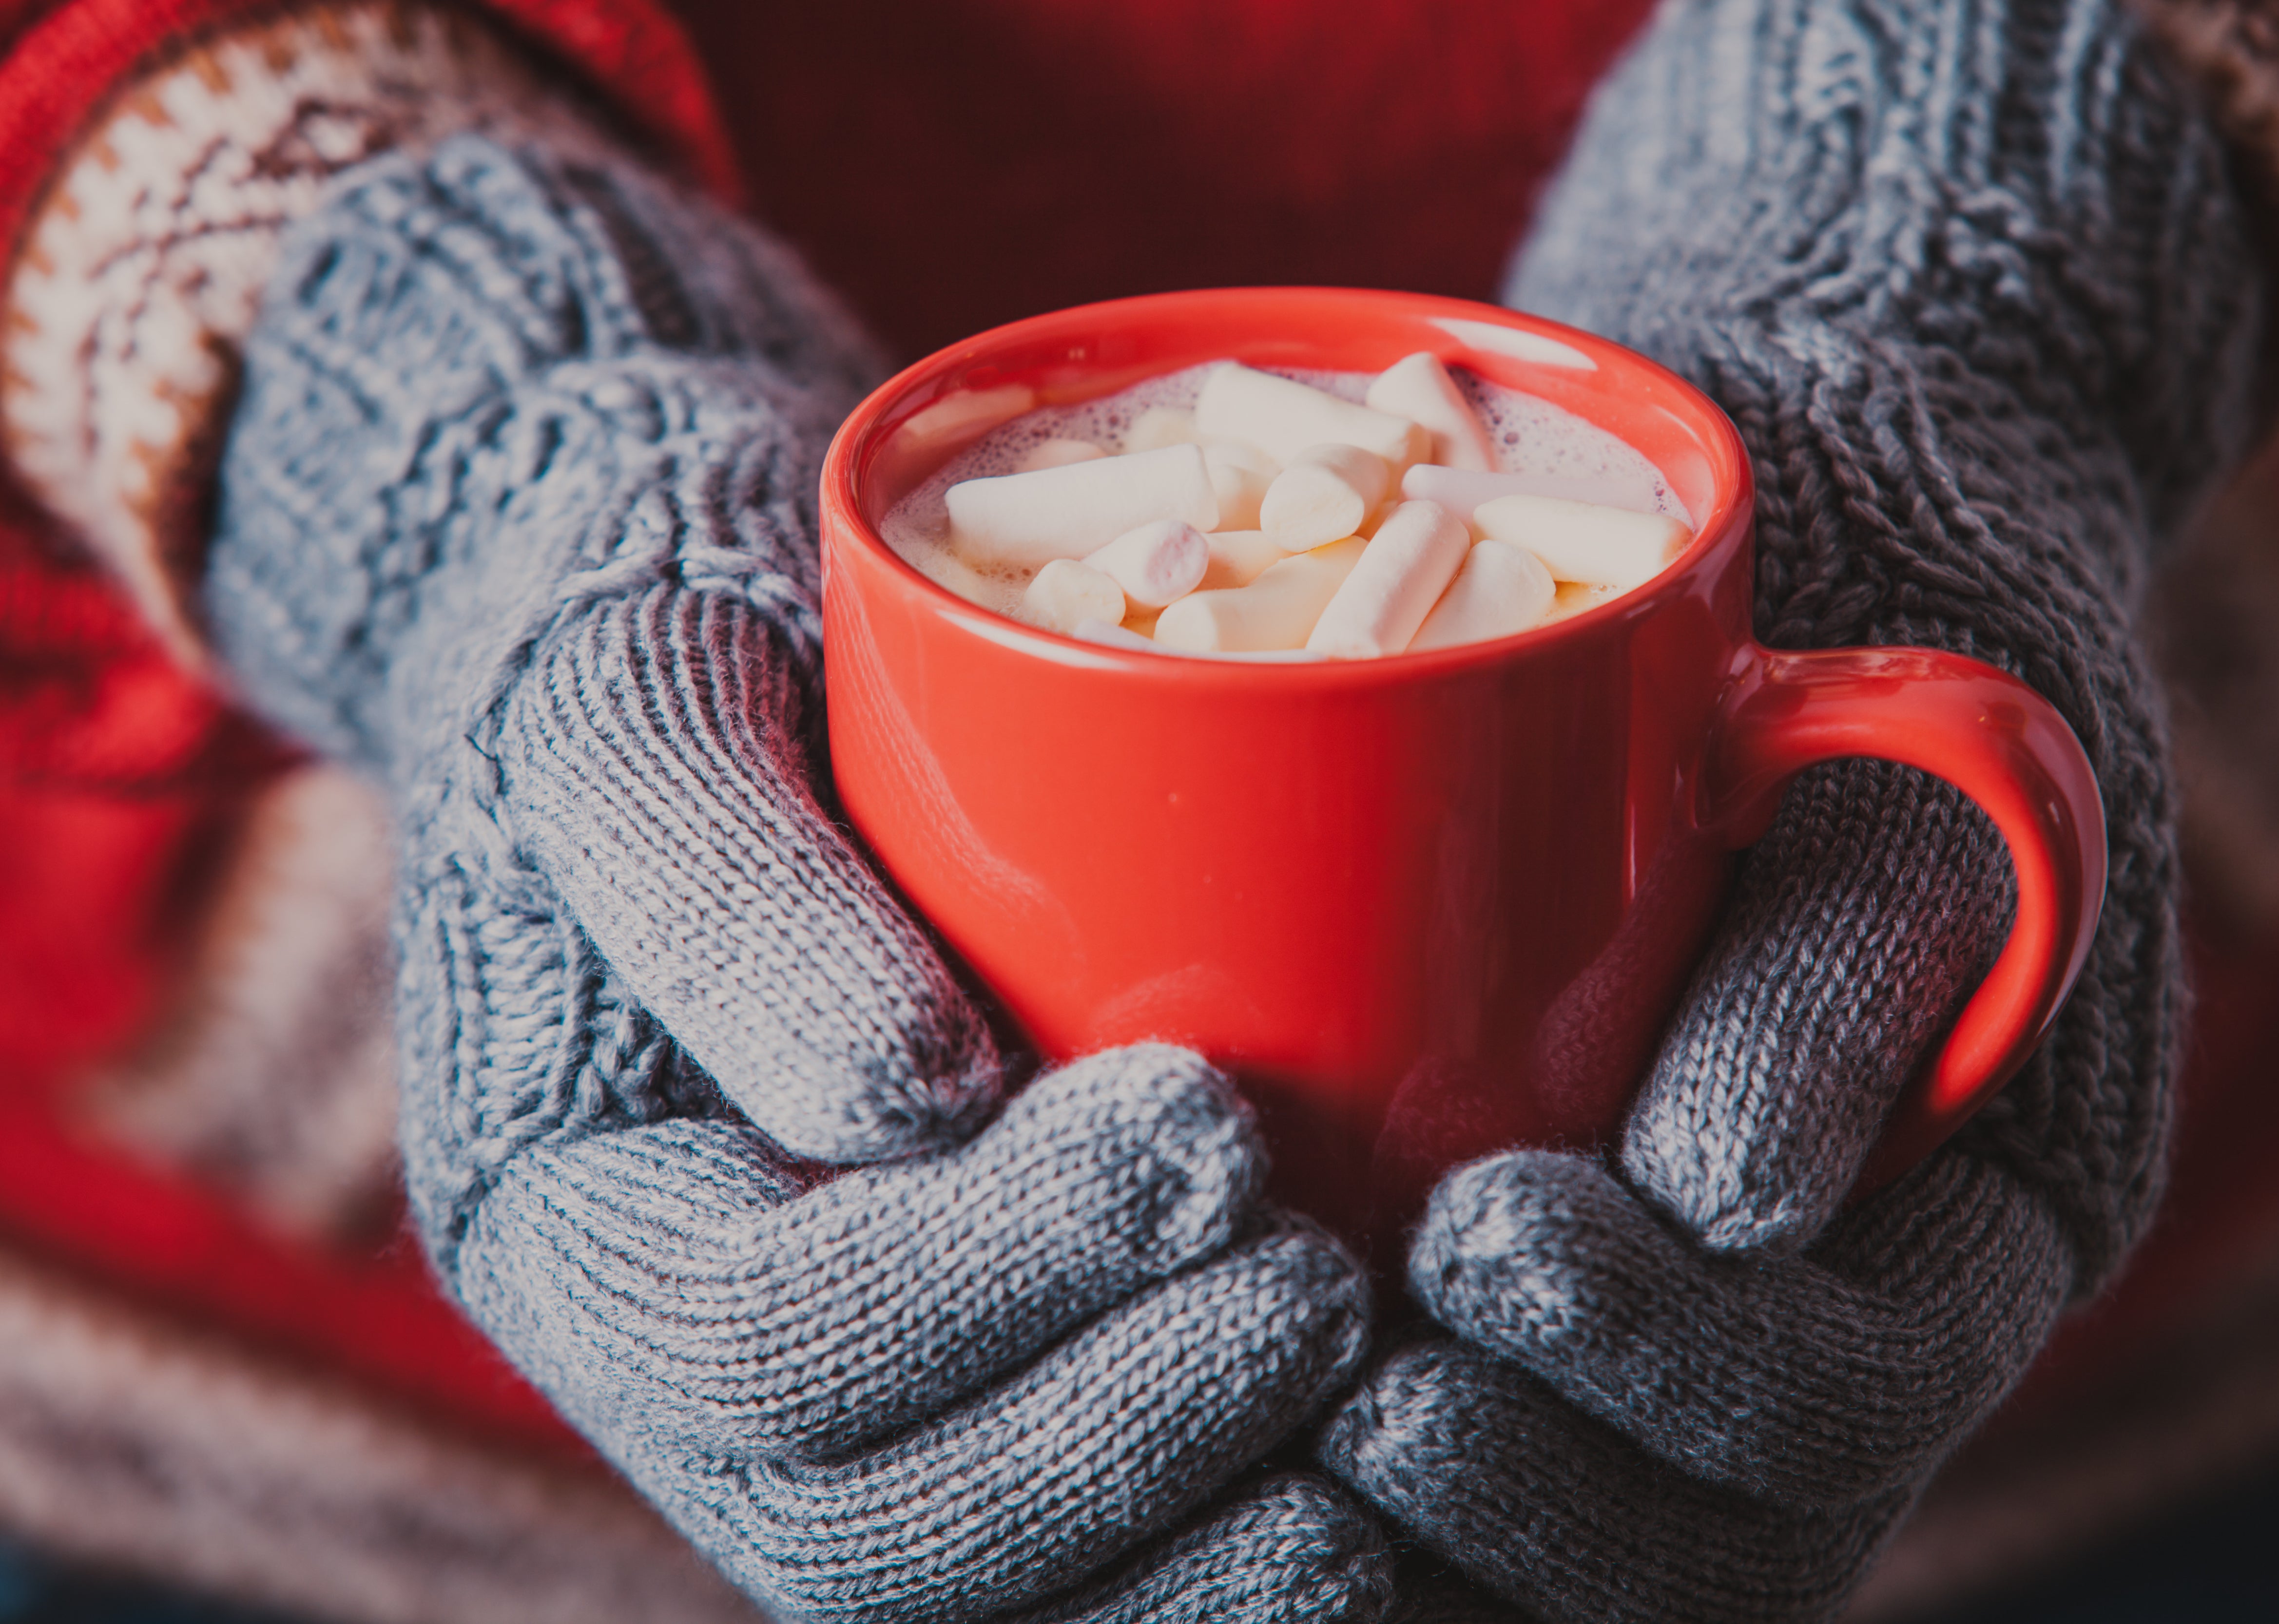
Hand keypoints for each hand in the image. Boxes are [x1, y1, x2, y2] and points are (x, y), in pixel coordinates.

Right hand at [206, 134, 1387, 1621]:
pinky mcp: (981, 1403)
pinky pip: (1092, 1554)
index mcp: (580, 1232)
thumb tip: (908, 1098)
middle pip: (881, 1523)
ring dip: (1203, 1543)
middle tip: (1332, 1291)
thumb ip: (719, 877)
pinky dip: (1231, 1545)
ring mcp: (841, 1424)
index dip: (988, 1269)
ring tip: (1397, 1419)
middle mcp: (692, 1381)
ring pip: (998, 1588)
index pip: (758, 1338)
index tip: (1212, 1124)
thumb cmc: (677, 674)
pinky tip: (1393, 1493)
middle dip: (1120, 1427)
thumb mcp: (636, 705)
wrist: (725, 720)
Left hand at [1322, 0, 2278, 1613]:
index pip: (1840, 1414)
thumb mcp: (1899, 759)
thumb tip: (1731, 1206)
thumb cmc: (1866, 638)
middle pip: (1703, 1551)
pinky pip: (1455, 1481)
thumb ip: (1851, 959)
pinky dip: (1325, 1501)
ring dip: (1407, 1543)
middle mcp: (1822, 1323)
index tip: (1477, 1238)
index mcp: (1959, 1230)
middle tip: (1341, 1397)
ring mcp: (1677, 1328)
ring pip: (1570, 1553)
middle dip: (1525, 1505)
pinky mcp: (1537, 1296)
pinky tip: (1194, 1447)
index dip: (1669, 1378)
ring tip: (1256, 1438)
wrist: (1799, 552)